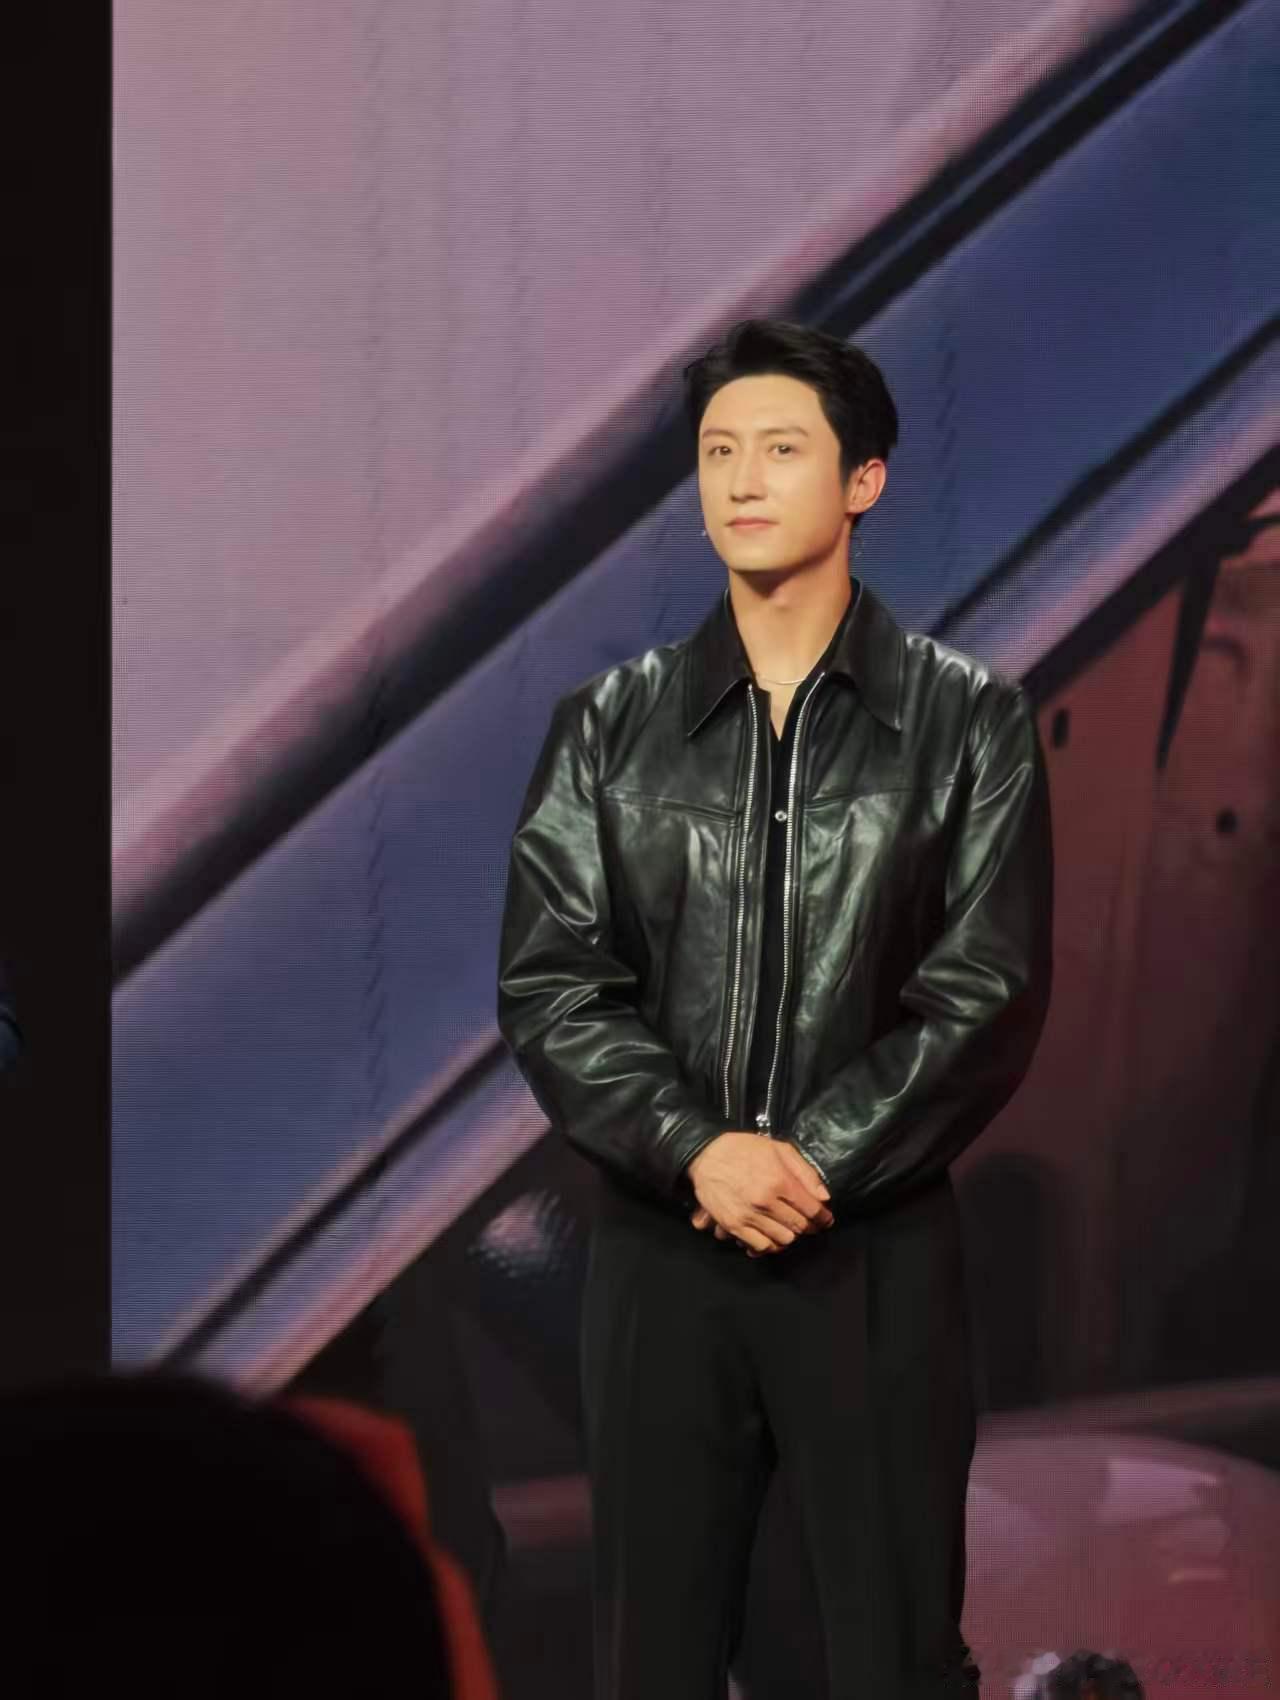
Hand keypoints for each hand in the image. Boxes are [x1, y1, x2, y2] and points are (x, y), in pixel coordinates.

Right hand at [687, 1134, 832, 1254]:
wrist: (706, 1155)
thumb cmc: (744, 1149)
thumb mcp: (779, 1149)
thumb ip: (804, 1172)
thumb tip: (823, 1197)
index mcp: (779, 1180)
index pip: (812, 1209)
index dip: (823, 1217)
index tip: (825, 1219)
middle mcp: (766, 1201)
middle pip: (799, 1226)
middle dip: (809, 1227)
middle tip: (810, 1224)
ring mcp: (749, 1216)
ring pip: (783, 1240)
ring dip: (791, 1236)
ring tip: (789, 1228)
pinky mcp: (734, 1226)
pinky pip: (760, 1247)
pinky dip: (770, 1245)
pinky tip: (771, 1237)